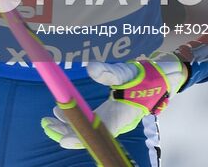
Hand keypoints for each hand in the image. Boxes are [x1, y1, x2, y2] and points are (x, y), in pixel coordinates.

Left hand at [41, 56, 199, 148]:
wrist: (162, 79)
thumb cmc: (147, 78)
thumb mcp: (129, 72)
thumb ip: (109, 72)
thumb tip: (90, 68)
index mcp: (119, 117)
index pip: (95, 133)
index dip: (78, 137)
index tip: (60, 138)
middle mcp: (114, 122)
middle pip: (87, 134)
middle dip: (65, 132)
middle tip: (45, 124)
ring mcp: (111, 119)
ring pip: (86, 129)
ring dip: (67, 126)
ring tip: (48, 120)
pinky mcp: (109, 113)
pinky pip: (88, 121)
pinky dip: (75, 118)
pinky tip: (60, 111)